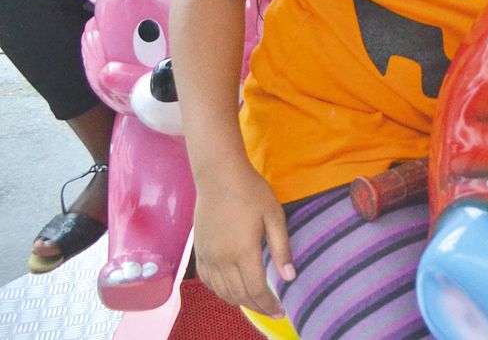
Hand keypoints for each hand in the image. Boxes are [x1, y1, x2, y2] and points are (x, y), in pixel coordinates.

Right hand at [192, 161, 292, 316]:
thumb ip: (281, 248)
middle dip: (257, 307)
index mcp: (243, 251)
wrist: (218, 176)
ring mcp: (207, 257)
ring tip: (257, 303)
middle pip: (239, 295)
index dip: (269, 305)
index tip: (281, 312)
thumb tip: (289, 277)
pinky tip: (232, 291)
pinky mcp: (199, 252)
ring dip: (239, 302)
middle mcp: (222, 259)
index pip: (256, 289)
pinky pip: (208, 282)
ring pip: (222, 292)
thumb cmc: (251, 192)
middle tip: (273, 311)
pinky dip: (221, 292)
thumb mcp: (274, 216)